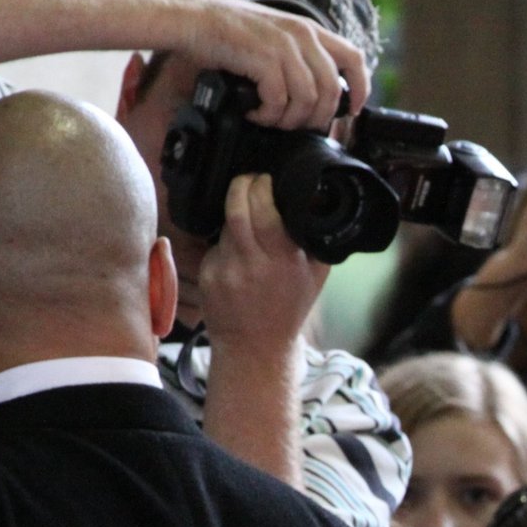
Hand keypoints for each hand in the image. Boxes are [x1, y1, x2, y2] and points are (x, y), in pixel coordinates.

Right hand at [177, 0, 370, 130]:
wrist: (191, 18)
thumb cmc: (227, 31)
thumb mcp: (274, 37)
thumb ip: (298, 58)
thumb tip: (316, 96)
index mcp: (309, 30)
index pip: (354, 59)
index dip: (360, 89)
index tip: (352, 111)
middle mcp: (302, 35)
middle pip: (332, 91)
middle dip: (317, 118)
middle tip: (295, 125)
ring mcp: (284, 47)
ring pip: (308, 101)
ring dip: (289, 119)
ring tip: (270, 119)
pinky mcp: (264, 59)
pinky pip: (280, 101)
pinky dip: (268, 115)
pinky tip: (254, 113)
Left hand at [198, 172, 328, 360]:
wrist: (257, 346)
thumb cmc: (289, 308)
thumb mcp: (316, 275)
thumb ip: (317, 239)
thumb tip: (316, 200)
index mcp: (285, 261)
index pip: (265, 209)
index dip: (261, 186)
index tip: (266, 179)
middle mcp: (255, 265)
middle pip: (238, 209)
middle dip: (242, 185)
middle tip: (249, 180)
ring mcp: (228, 271)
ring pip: (225, 224)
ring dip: (234, 212)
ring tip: (246, 216)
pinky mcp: (209, 277)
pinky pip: (214, 246)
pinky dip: (224, 243)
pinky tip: (237, 254)